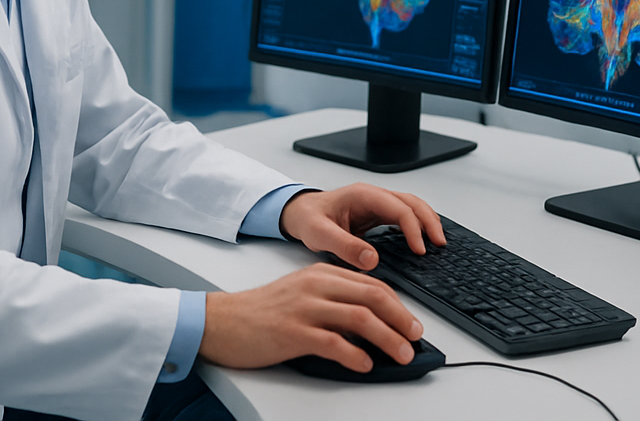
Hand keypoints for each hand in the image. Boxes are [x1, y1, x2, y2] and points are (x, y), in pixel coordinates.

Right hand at [200, 263, 422, 372]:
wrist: (224, 321)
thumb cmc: (263, 311)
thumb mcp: (302, 293)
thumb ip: (334, 300)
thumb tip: (369, 322)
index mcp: (321, 274)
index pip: (371, 284)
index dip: (398, 304)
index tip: (411, 322)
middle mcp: (316, 287)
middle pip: (372, 296)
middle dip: (400, 319)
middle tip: (416, 337)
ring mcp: (304, 309)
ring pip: (359, 318)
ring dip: (387, 338)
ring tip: (401, 354)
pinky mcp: (292, 333)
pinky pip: (332, 343)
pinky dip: (354, 355)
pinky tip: (365, 364)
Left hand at [278, 183, 445, 268]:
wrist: (299, 213)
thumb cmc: (308, 219)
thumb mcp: (319, 234)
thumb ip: (344, 246)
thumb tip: (372, 260)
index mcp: (363, 195)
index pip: (399, 208)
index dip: (413, 229)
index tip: (419, 250)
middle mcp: (374, 196)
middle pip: (412, 202)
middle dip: (429, 222)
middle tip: (440, 244)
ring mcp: (377, 204)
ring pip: (412, 206)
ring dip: (427, 221)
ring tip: (438, 242)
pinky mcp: (377, 214)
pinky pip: (404, 215)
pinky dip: (418, 225)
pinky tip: (423, 239)